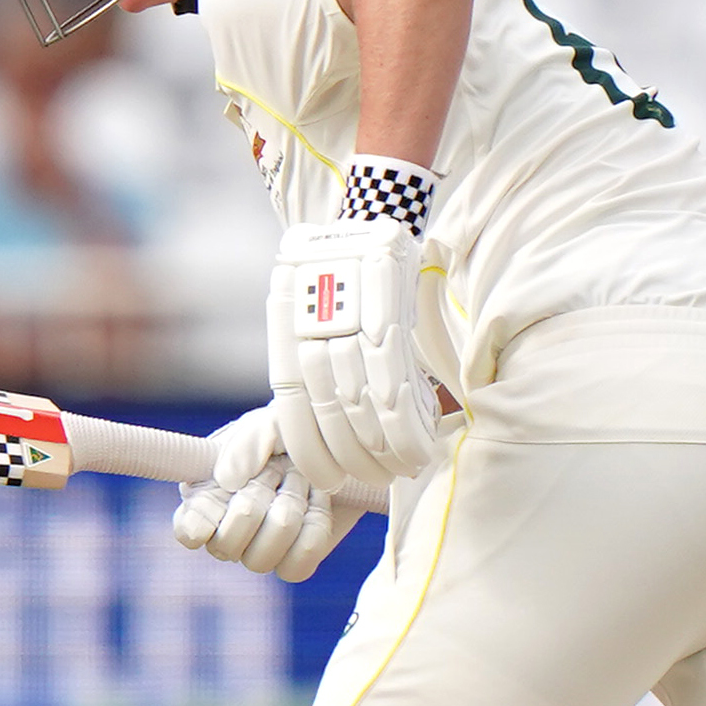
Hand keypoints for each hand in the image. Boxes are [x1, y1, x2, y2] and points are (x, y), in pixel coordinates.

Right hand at [171, 404, 365, 582]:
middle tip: (277, 469)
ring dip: (288, 512)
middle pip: (226, 546)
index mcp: (206, 497)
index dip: (199, 523)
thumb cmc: (291, 432)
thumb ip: (246, 444)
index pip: (188, 530)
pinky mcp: (295, 558)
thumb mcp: (267, 425)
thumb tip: (229, 481)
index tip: (223, 492)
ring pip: (261, 560)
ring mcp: (261, 549)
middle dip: (258, 501)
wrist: (335, 445)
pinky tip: (318, 504)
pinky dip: (312, 532)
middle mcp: (228, 530)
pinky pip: (295, 568)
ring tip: (300, 481)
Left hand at [268, 218, 439, 486]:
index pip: (294, 420)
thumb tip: (310, 433)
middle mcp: (314, 343)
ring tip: (403, 470)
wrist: (360, 225)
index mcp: (288, 349)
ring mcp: (351, 332)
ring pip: (366, 412)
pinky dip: (409, 429)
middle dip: (358, 462)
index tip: (333, 480)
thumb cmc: (333, 283)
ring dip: (386, 453)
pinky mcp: (387, 320)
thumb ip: (307, 376)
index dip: (315, 457)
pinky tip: (418, 451)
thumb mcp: (303, 324)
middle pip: (334, 422)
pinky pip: (397, 389)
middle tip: (378, 478)